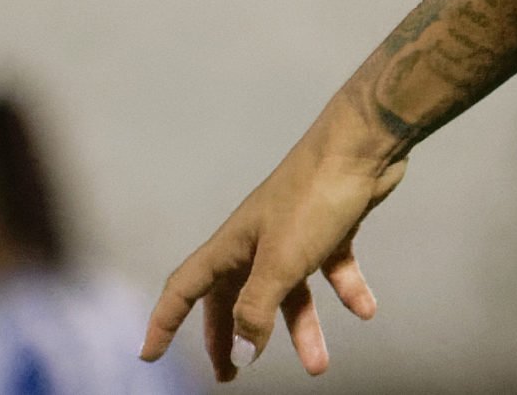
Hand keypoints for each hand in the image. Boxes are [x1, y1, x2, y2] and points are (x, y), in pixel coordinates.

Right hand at [140, 98, 407, 379]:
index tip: (150, 355)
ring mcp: (296, 231)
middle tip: (234, 374)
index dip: (164, 323)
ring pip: (291, 290)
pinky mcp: (332, 225)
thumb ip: (257, 310)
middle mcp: (258, 239)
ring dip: (303, 327)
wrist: (366, 145)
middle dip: (233, 337)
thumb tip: (242, 354)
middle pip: (235, 297)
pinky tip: (366, 310)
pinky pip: (334, 267)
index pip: (184, 289)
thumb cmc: (316, 196)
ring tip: (319, 366)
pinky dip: (347, 290)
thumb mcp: (281, 263)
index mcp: (232, 246)